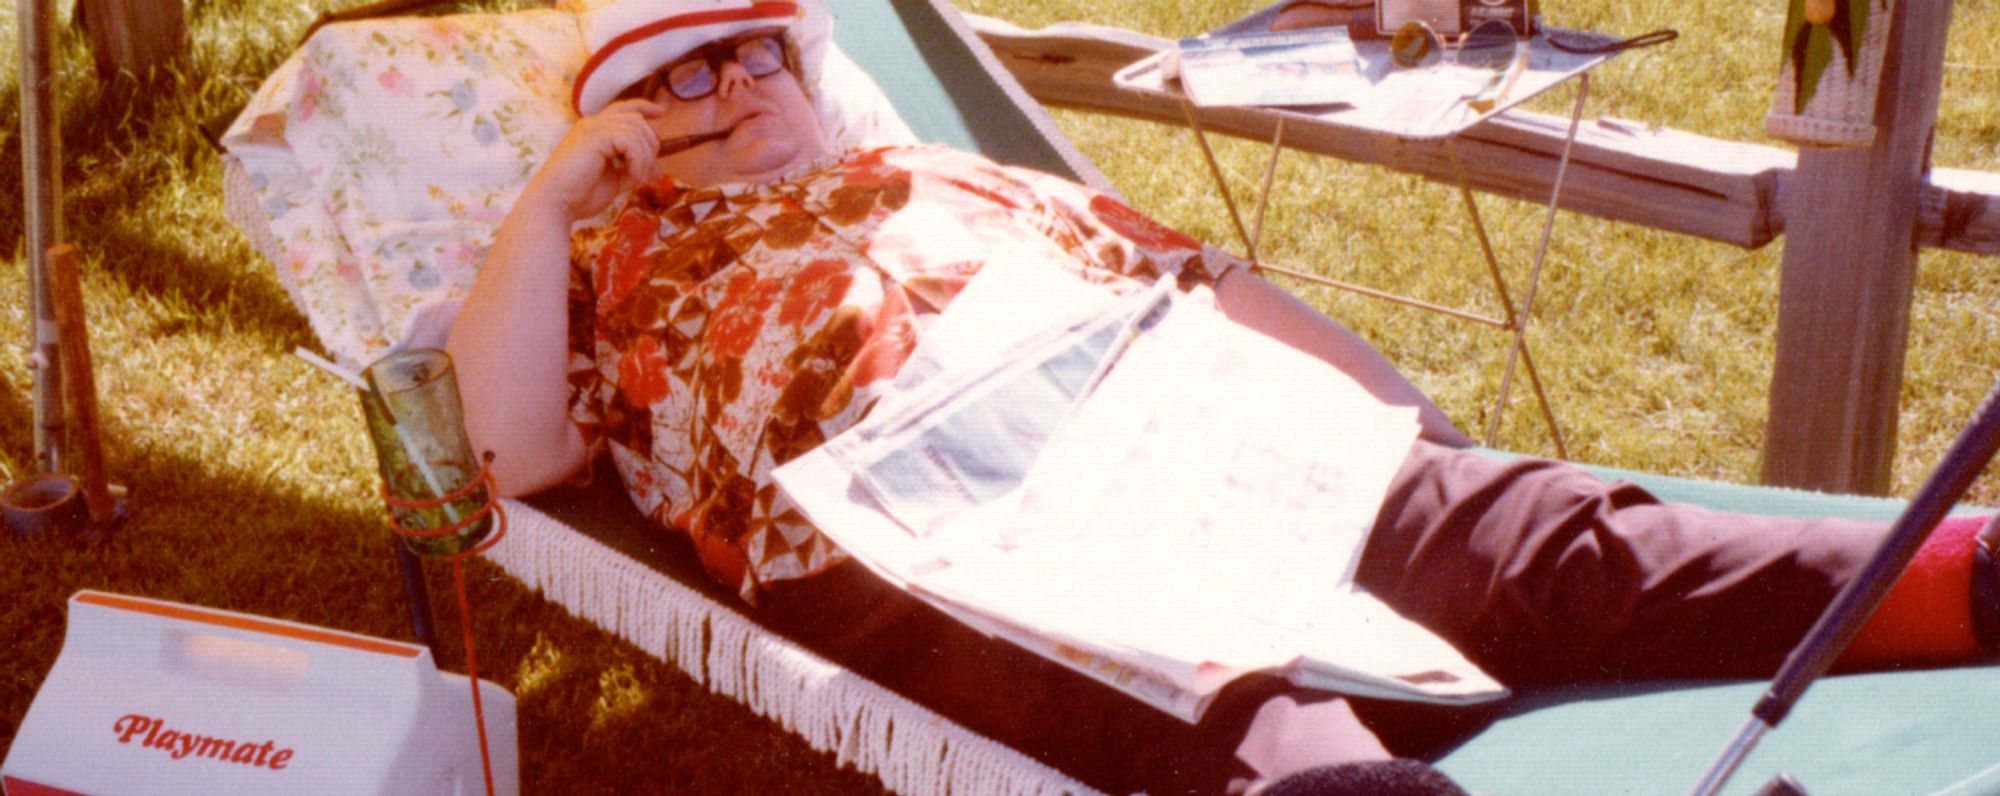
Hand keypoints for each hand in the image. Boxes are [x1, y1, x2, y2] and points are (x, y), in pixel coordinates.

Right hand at [525, 99, 666, 220]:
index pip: (622, 109)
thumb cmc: (578, 196)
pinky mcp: (594, 136)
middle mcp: (592, 124)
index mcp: (593, 131)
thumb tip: (656, 168)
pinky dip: (638, 159)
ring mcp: (592, 127)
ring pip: (636, 128)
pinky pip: (630, 139)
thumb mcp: (613, 181)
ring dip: (644, 157)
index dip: (643, 107)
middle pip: (636, 119)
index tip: (661, 113)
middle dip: (650, 144)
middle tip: (644, 172)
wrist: (555, 205)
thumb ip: (632, 170)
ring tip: (636, 178)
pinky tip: (632, 176)